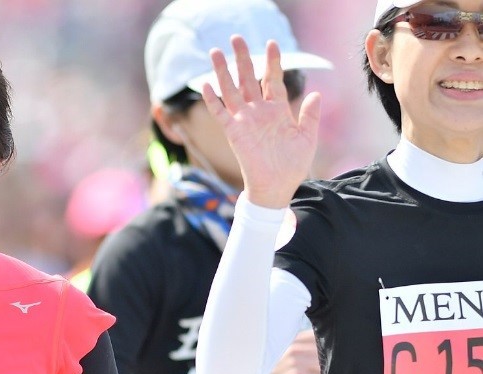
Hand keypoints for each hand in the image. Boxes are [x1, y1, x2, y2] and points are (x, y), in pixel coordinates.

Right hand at [202, 37, 321, 208]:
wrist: (276, 187)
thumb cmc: (293, 165)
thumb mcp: (307, 138)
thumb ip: (309, 116)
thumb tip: (316, 94)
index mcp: (278, 111)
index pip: (273, 80)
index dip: (272, 62)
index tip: (271, 43)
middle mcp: (259, 112)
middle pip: (248, 78)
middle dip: (242, 58)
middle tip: (236, 38)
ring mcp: (244, 121)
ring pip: (231, 90)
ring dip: (223, 72)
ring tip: (216, 52)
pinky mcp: (233, 133)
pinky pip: (220, 114)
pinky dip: (212, 100)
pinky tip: (205, 85)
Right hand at [240, 330, 321, 373]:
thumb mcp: (282, 360)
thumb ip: (300, 353)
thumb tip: (325, 357)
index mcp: (291, 340)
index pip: (318, 338)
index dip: (325, 350)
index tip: (316, 364)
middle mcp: (294, 347)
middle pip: (326, 353)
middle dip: (326, 366)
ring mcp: (295, 361)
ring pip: (326, 367)